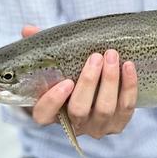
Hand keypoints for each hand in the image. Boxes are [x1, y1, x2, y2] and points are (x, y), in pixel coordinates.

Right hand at [20, 25, 138, 138]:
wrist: (98, 89)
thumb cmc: (70, 73)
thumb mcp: (55, 62)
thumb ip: (40, 47)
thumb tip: (28, 30)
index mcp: (52, 113)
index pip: (44, 115)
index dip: (53, 101)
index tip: (65, 81)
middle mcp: (74, 124)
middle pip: (79, 110)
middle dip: (89, 82)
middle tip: (96, 56)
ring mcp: (96, 127)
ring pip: (105, 109)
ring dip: (110, 81)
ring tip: (112, 56)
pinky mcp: (118, 124)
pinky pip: (126, 108)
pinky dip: (129, 86)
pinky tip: (128, 66)